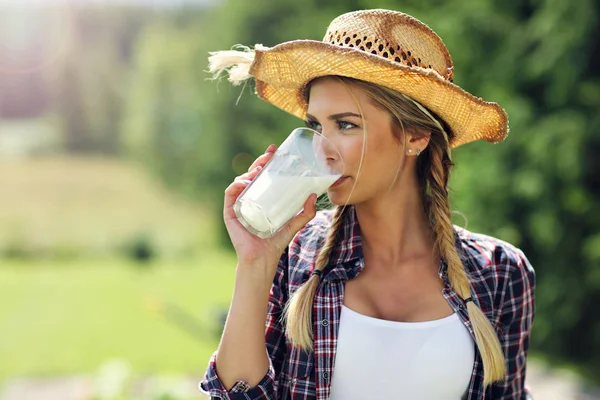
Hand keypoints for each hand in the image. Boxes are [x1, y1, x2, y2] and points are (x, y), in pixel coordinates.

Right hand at [223, 144, 317, 268]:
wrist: (263, 259)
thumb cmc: (275, 242)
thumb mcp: (294, 224)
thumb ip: (305, 213)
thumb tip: (314, 196)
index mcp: (261, 198)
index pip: (263, 175)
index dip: (267, 161)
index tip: (275, 150)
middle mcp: (248, 199)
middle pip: (251, 175)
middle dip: (259, 161)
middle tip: (269, 155)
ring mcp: (238, 205)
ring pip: (240, 181)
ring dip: (248, 172)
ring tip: (259, 170)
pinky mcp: (230, 213)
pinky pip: (230, 195)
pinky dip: (235, 186)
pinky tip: (244, 182)